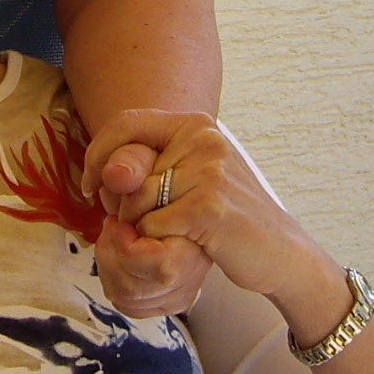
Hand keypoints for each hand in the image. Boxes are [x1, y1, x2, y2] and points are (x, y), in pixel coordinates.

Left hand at [88, 111, 331, 324]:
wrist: (280, 251)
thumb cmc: (226, 215)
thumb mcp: (187, 179)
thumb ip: (145, 167)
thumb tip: (108, 175)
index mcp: (196, 124)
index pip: (126, 122)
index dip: (98, 154)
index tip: (92, 186)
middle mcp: (203, 139)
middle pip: (127, 170)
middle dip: (125, 204)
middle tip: (150, 222)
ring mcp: (209, 172)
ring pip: (137, 200)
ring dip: (143, 226)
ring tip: (176, 231)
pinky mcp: (209, 207)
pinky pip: (153, 226)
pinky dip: (160, 241)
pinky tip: (187, 242)